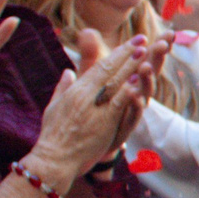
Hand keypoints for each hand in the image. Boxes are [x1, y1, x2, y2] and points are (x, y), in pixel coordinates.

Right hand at [28, 34, 146, 183]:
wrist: (53, 158)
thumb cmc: (53, 134)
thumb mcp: (55, 106)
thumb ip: (63, 87)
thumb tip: (68, 72)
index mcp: (76, 90)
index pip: (100, 66)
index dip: (117, 53)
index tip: (132, 42)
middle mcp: (84, 95)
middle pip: (109, 70)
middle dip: (127, 53)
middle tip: (142, 39)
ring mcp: (93, 108)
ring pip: (115, 83)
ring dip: (130, 67)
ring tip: (144, 52)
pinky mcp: (102, 123)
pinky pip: (117, 105)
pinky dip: (127, 92)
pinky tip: (137, 82)